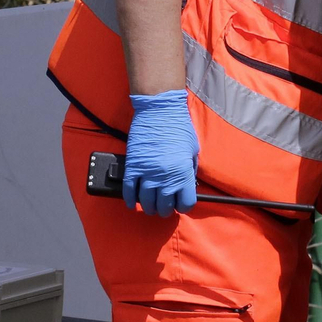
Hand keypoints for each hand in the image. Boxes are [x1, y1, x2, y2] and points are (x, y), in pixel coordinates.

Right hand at [124, 89, 199, 215]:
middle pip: (164, 206)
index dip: (184, 206)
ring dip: (149, 207)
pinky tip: (133, 202)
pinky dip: (130, 199)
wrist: (159, 111)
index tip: (181, 204)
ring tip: (151, 206)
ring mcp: (147, 173)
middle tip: (165, 208)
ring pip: (146, 202)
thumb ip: (190, 169)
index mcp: (183, 172)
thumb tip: (187, 184)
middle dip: (166, 209)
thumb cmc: (179, 127)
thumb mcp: (193, 149)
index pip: (185, 203)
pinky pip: (128, 191)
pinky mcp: (132, 167)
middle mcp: (165, 177)